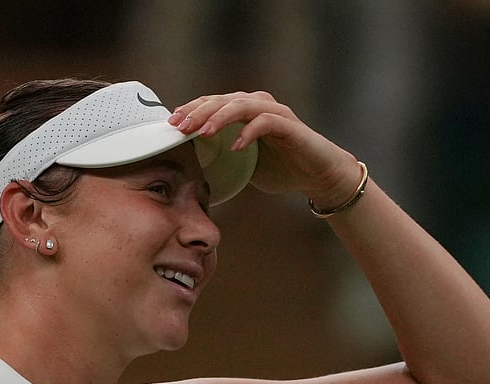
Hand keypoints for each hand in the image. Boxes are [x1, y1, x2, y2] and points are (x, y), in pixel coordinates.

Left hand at [168, 91, 363, 209]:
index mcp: (246, 111)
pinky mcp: (290, 126)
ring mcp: (275, 113)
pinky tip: (236, 147)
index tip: (170, 124)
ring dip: (219, 118)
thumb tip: (192, 165)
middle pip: (222, 100)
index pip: (212, 103)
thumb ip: (223, 158)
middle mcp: (259, 105)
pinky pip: (265, 122)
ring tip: (202, 132)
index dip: (191, 110)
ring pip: (241, 105)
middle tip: (179, 126)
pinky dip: (249, 133)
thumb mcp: (244, 166)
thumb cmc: (283, 169)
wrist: (319, 177)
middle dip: (198, 112)